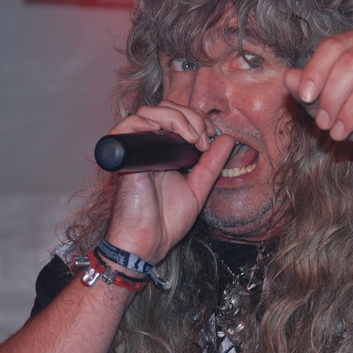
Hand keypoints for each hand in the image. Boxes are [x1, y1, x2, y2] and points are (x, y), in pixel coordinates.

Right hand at [103, 101, 234, 262]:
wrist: (149, 243)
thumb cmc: (167, 222)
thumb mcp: (198, 189)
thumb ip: (211, 164)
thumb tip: (227, 138)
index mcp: (164, 153)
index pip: (176, 118)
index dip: (196, 119)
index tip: (212, 136)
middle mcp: (148, 149)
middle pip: (164, 109)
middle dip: (191, 116)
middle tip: (204, 138)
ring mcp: (136, 151)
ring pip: (148, 112)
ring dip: (176, 117)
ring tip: (193, 137)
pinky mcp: (124, 157)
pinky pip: (128, 125)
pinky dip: (150, 121)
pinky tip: (172, 134)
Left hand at [284, 27, 352, 179]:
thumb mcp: (327, 106)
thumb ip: (307, 90)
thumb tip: (288, 77)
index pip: (334, 46)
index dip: (316, 72)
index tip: (305, 97)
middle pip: (351, 62)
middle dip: (332, 97)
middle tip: (323, 124)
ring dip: (350, 113)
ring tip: (339, 133)